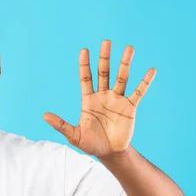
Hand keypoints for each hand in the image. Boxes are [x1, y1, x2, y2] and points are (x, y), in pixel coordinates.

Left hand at [43, 40, 155, 157]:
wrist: (109, 153)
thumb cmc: (91, 144)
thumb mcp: (74, 135)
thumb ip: (60, 124)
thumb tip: (44, 116)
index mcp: (88, 100)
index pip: (86, 78)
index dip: (85, 65)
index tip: (84, 50)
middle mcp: (103, 96)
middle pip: (104, 73)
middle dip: (105, 58)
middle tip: (106, 42)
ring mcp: (117, 100)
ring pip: (121, 78)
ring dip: (125, 63)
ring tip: (129, 48)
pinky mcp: (130, 107)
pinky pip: (138, 92)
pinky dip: (145, 82)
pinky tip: (151, 70)